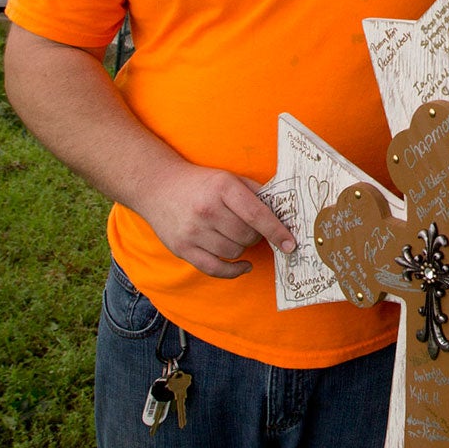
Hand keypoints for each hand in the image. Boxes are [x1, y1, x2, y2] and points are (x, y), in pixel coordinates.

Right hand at [131, 162, 297, 278]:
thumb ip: (256, 194)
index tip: (291, 244)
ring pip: (234, 252)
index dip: (277, 231)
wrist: (157, 186)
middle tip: (252, 227)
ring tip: (236, 234)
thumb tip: (283, 214)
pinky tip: (243, 265)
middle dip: (256, 235)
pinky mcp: (182, 249)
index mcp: (222, 188)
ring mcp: (193, 231)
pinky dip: (234, 270)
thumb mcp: (229, 177)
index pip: (257, 215)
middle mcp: (207, 210)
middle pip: (247, 236)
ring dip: (242, 247)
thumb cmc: (200, 183)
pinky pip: (215, 269)